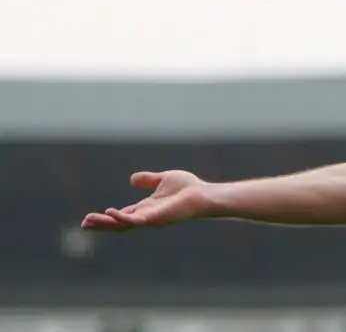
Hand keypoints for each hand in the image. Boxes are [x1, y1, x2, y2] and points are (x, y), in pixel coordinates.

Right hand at [81, 170, 212, 231]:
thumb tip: (131, 179)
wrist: (203, 194)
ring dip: (105, 223)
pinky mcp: (156, 218)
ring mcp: (150, 219)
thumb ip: (148, 180)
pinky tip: (109, 212)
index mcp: (146, 208)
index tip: (88, 218)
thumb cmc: (188, 188)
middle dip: (101, 224)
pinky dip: (121, 217)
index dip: (106, 217)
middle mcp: (146, 216)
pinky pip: (135, 220)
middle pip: (119, 223)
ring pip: (123, 224)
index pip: (122, 215)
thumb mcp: (163, 179)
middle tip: (84, 224)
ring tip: (88, 221)